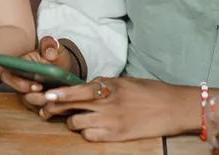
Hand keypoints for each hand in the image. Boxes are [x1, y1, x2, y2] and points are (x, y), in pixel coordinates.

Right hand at [0, 36, 76, 110]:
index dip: (18, 83)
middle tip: (47, 95)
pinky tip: (58, 105)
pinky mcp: (36, 103)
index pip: (8, 76)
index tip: (35, 86)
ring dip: (42, 103)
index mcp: (20, 66)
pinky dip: (48, 109)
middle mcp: (20, 81)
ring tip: (55, 100)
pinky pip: (38, 110)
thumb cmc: (56, 58)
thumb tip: (49, 52)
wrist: (64, 69)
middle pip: (19, 93)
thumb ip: (51, 46)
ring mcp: (27, 93)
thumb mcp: (56, 49)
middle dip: (33, 97)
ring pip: (29, 103)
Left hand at [40, 77, 198, 141]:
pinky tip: (91, 128)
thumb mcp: (122, 82)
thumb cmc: (148, 91)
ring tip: (77, 118)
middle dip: (54, 108)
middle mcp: (106, 104)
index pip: (76, 90)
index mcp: (108, 87)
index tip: (46, 95)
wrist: (172, 107)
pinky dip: (86, 133)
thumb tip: (81, 88)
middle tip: (46, 109)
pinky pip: (89, 136)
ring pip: (76, 123)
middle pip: (70, 107)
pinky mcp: (116, 136)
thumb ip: (101, 85)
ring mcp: (111, 121)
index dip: (59, 94)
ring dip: (72, 121)